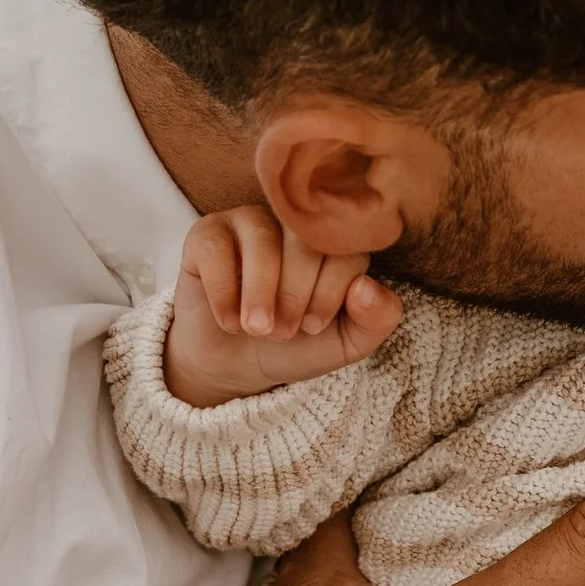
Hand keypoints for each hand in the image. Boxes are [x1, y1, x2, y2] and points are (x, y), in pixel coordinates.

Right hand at [166, 204, 402, 405]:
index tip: (313, 327)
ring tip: (257, 329)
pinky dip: (224, 290)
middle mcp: (296, 226)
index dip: (330, 291)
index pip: (345, 251)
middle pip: (303, 241)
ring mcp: (251, 223)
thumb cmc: (297, 344)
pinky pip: (216, 247)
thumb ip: (377, 319)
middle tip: (283, 332)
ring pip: (261, 236)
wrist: (237, 362)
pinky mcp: (208, 233)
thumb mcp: (348, 343)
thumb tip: (368, 286)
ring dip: (260, 290)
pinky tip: (229, 321)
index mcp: (336, 245)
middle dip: (295, 293)